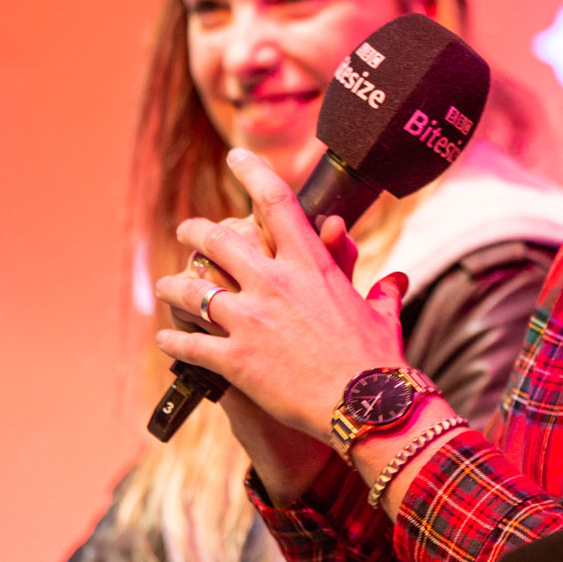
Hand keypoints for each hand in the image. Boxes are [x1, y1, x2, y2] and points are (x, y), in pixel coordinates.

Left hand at [155, 149, 409, 447]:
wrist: (364, 404)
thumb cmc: (377, 358)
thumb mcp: (381, 315)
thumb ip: (383, 291)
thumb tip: (397, 279)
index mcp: (309, 265)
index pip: (275, 200)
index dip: (251, 171)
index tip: (236, 157)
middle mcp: (273, 283)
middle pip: (218, 239)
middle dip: (196, 231)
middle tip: (188, 231)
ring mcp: (249, 320)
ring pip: (192, 289)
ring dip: (175, 285)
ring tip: (168, 286)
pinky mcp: (235, 358)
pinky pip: (189, 343)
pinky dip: (173, 340)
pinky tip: (165, 339)